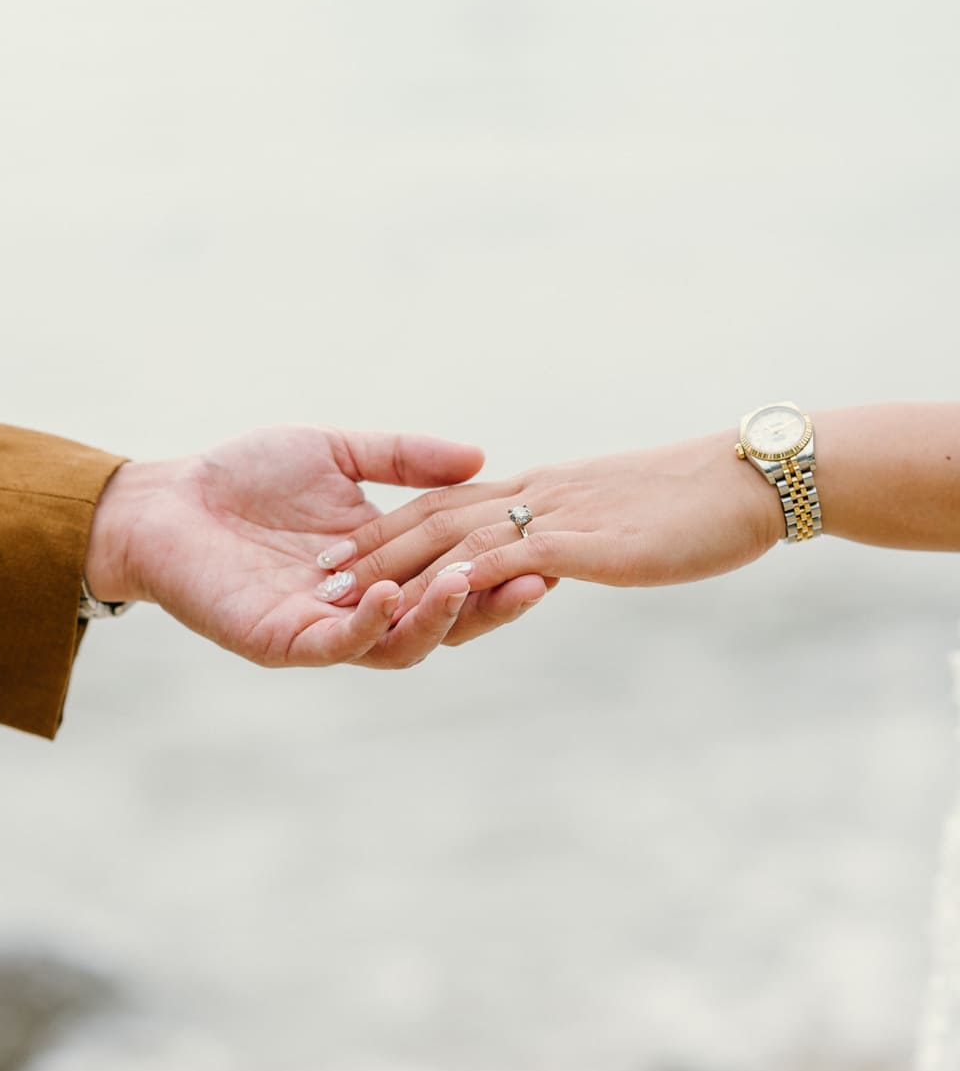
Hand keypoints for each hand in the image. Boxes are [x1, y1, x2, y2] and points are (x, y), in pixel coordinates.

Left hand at [83, 426, 547, 668]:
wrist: (167, 500)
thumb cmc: (245, 476)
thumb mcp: (337, 454)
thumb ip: (403, 457)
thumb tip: (482, 457)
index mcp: (384, 565)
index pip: (456, 577)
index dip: (500, 566)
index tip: (545, 543)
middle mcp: (363, 606)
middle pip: (444, 623)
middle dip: (489, 605)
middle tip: (535, 579)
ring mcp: (324, 629)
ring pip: (399, 644)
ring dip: (437, 617)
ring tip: (464, 582)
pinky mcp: (282, 641)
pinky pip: (337, 644)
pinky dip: (369, 624)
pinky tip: (389, 592)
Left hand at [316, 431, 785, 618]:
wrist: (752, 480)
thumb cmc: (696, 503)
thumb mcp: (617, 518)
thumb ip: (573, 531)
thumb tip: (544, 557)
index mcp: (541, 493)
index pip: (450, 508)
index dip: (394, 531)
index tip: (347, 554)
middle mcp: (536, 499)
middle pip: (434, 520)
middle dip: (373, 551)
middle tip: (318, 576)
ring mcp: (557, 518)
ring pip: (459, 537)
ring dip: (397, 567)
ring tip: (344, 590)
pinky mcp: (584, 542)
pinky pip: (512, 553)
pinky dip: (466, 570)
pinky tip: (426, 590)